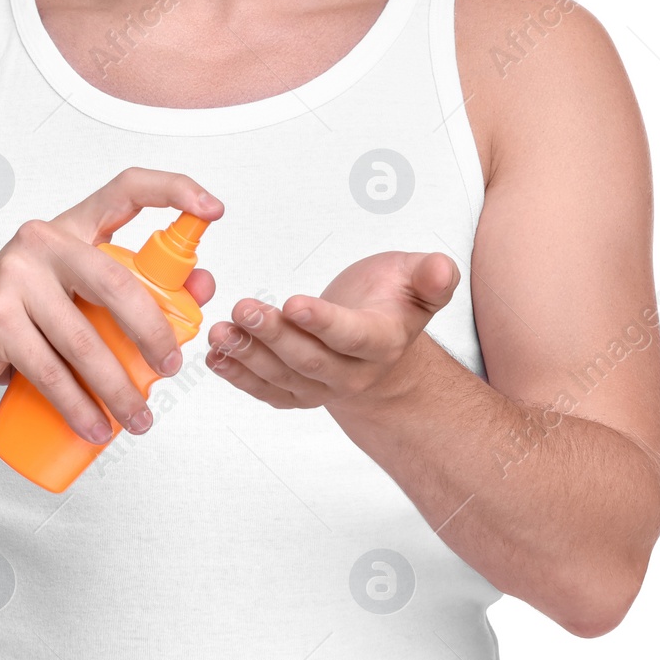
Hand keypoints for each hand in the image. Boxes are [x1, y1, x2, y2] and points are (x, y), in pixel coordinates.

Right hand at [0, 168, 220, 442]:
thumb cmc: (22, 321)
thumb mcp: (76, 299)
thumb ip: (132, 289)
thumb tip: (202, 285)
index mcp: (71, 228)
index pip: (126, 190)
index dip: (173, 191)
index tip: (213, 208)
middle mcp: (42, 241)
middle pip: (117, 281)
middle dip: (154, 331)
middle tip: (171, 367)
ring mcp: (13, 275)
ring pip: (84, 340)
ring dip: (118, 390)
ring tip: (138, 419)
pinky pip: (49, 370)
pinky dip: (78, 406)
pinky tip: (96, 427)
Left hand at [205, 250, 458, 411]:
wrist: (383, 344)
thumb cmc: (393, 302)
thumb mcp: (417, 278)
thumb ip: (431, 276)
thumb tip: (442, 268)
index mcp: (382, 341)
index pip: (352, 336)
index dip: (323, 322)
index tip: (294, 303)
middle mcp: (353, 372)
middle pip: (310, 359)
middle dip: (275, 335)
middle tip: (245, 309)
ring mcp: (322, 386)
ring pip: (283, 377)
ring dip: (248, 355)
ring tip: (222, 330)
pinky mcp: (297, 391)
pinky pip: (268, 391)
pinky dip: (240, 376)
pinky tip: (217, 356)